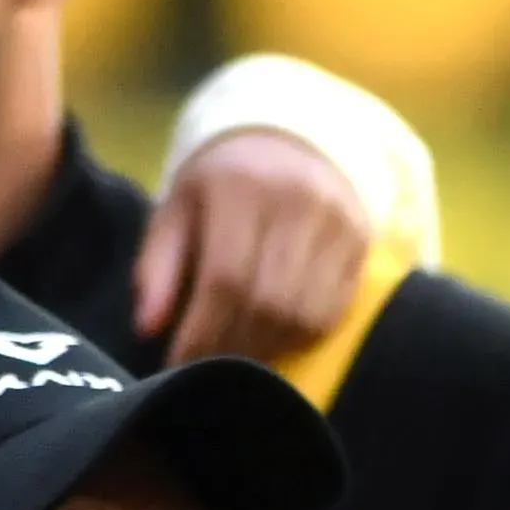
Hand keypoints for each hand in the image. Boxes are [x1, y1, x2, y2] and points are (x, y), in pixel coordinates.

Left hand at [129, 128, 378, 366]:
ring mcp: (337, 224)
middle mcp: (297, 202)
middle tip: (209, 368)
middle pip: (268, 301)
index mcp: (241, 187)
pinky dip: (299, 337)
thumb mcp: (178, 208)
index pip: (226, 277)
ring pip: (305, 314)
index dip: (203, 331)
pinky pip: (333, 311)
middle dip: (234, 345)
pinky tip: (273, 339)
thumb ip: (159, 265)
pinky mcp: (361, 244)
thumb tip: (148, 328)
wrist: (293, 142)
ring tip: (238, 357)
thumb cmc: (223, 182)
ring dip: (268, 347)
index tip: (180, 363)